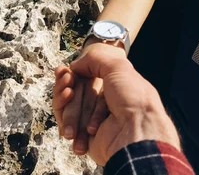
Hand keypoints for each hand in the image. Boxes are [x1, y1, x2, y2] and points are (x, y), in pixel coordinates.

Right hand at [55, 43, 180, 165]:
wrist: (136, 130)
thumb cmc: (131, 96)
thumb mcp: (117, 66)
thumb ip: (94, 60)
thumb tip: (75, 65)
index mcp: (112, 88)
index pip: (85, 79)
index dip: (72, 74)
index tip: (62, 70)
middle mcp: (103, 105)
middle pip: (74, 93)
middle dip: (65, 85)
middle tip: (66, 79)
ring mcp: (92, 122)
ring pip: (68, 108)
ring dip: (63, 98)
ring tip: (68, 92)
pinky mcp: (84, 138)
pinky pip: (67, 126)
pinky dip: (65, 116)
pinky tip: (68, 105)